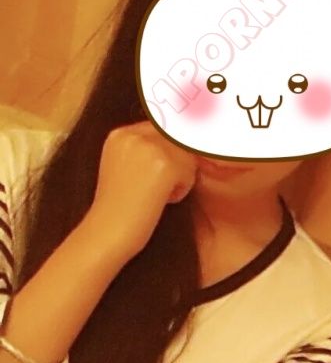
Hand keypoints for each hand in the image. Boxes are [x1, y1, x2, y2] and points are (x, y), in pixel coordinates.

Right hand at [89, 121, 197, 259]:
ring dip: (180, 177)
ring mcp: (149, 147)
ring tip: (158, 196)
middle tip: (156, 189)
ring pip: (185, 155)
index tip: (160, 175)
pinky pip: (189, 172)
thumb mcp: (123, 168)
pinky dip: (182, 189)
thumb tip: (180, 142)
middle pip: (175, 140)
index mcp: (119, 134)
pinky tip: (162, 201)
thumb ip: (143, 150)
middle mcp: (132, 135)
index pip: (160, 130)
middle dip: (175, 164)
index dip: (168, 153)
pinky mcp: (164, 165)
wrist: (108, 233)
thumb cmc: (119, 209)